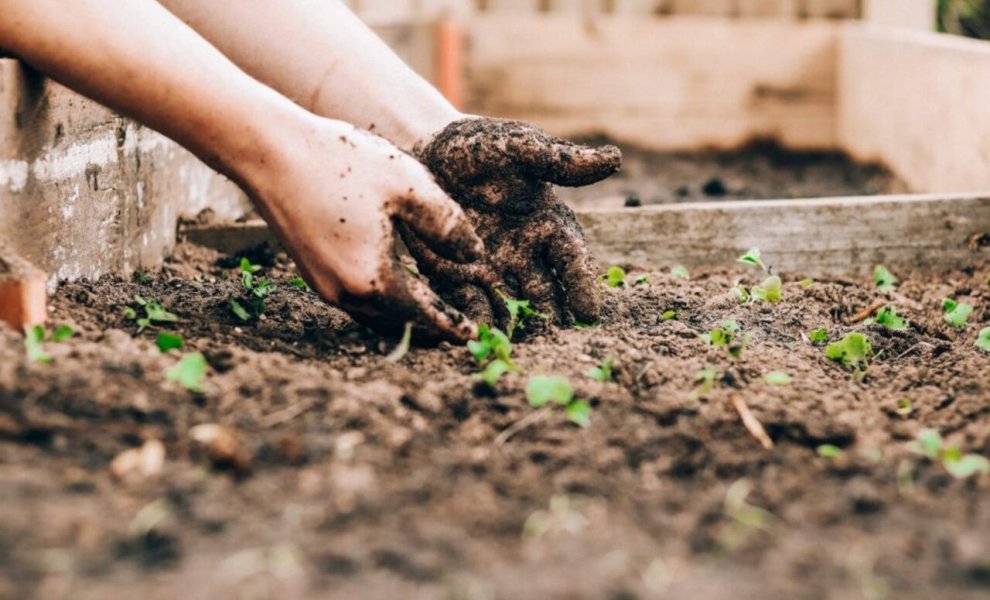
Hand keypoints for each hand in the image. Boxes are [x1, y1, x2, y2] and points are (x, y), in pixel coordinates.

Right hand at [249, 118, 483, 341]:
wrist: (270, 151)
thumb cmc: (341, 162)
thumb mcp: (409, 186)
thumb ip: (448, 225)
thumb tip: (475, 255)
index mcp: (373, 280)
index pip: (423, 315)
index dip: (451, 324)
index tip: (473, 336)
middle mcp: (344, 294)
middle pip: (398, 323)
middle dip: (430, 327)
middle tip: (458, 327)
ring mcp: (323, 285)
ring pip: (375, 315)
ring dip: (405, 316)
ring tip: (432, 310)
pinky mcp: (311, 271)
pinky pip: (356, 299)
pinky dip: (382, 301)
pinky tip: (396, 285)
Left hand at [406, 118, 620, 327]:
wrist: (425, 152)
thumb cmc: (479, 146)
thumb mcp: (518, 147)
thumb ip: (559, 160)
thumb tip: (614, 159)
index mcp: (548, 225)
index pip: (572, 260)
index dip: (582, 285)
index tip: (589, 313)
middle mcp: (526, 254)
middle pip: (546, 294)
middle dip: (552, 319)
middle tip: (558, 345)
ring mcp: (493, 269)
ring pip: (512, 307)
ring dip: (517, 329)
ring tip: (521, 350)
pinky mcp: (458, 278)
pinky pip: (471, 305)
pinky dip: (477, 322)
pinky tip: (480, 339)